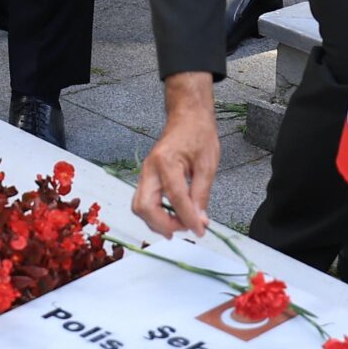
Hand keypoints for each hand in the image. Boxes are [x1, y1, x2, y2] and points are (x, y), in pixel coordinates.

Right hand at [132, 72, 223, 236]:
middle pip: (144, 206)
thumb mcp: (207, 165)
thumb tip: (200, 221)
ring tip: (180, 226)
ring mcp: (145, 173)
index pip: (175, 199)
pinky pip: (144, 201)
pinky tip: (172, 218)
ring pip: (140, 206)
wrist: (187, 117)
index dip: (188, 219)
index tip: (200, 232)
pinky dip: (156, 215)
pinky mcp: (147, 177)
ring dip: (157, 222)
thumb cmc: (198, 135)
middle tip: (185, 229)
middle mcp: (150, 169)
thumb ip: (201, 194)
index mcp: (166, 162)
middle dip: (163, 224)